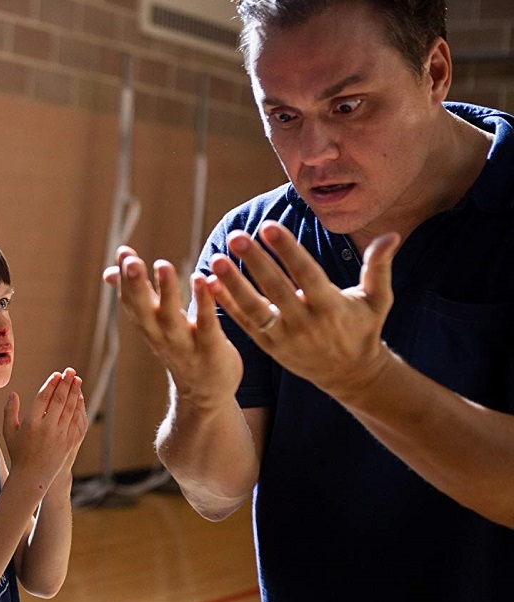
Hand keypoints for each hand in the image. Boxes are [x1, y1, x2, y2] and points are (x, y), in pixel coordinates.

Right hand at [3, 369, 86, 490]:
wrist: (32, 477)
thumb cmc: (18, 453)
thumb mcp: (9, 432)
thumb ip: (9, 411)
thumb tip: (13, 394)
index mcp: (31, 423)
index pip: (43, 398)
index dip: (51, 384)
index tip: (56, 374)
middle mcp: (47, 428)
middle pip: (59, 400)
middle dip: (66, 383)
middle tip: (70, 371)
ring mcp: (60, 435)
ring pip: (70, 409)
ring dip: (74, 392)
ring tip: (76, 380)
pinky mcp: (69, 442)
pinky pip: (76, 420)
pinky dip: (79, 407)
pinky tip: (79, 398)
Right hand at [103, 246, 242, 409]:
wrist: (205, 397)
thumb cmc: (181, 349)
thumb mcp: (154, 323)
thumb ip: (137, 295)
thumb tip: (110, 272)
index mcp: (148, 325)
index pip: (131, 300)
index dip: (125, 277)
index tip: (123, 250)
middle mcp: (160, 335)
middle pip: (143, 309)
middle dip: (136, 285)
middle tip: (131, 261)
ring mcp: (184, 344)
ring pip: (171, 317)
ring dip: (166, 291)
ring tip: (163, 264)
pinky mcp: (211, 350)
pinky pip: (206, 325)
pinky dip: (204, 303)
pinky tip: (203, 280)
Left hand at [206, 221, 398, 399]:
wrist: (349, 375)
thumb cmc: (363, 329)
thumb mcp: (377, 300)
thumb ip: (378, 268)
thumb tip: (391, 235)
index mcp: (331, 307)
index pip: (307, 275)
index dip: (288, 251)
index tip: (269, 227)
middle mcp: (305, 323)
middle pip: (276, 290)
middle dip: (255, 262)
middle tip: (237, 236)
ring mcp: (284, 337)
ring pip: (254, 309)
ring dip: (233, 284)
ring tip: (216, 259)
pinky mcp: (268, 346)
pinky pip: (243, 323)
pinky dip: (226, 304)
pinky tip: (209, 282)